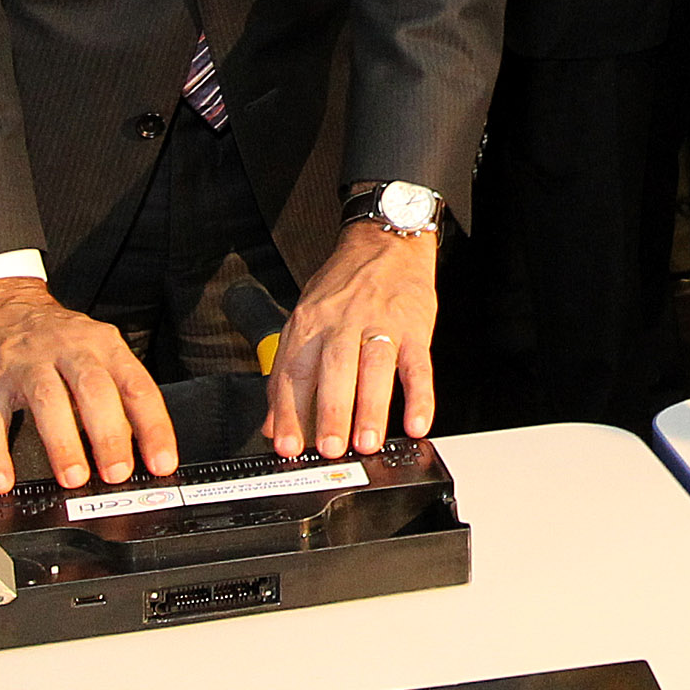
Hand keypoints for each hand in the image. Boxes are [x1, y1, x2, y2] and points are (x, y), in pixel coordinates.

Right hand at [0, 277, 177, 494]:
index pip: (137, 387)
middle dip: (109, 434)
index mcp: (103, 345)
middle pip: (94, 390)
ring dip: (63, 442)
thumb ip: (115, 393)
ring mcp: (26, 363)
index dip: (153, 427)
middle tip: (116, 472)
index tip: (161, 463)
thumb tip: (138, 449)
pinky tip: (1, 479)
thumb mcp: (95, 351)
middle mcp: (67, 349)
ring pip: (48, 400)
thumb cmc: (54, 338)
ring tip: (73, 477)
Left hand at [273, 221, 439, 457]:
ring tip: (367, 442)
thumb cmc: (344, 286)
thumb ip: (287, 372)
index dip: (288, 412)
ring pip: (374, 368)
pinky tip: (417, 422)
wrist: (385, 241)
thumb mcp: (305, 319)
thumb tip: (271, 423)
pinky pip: (418, 365)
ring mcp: (381, 324)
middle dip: (331, 413)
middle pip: (334, 370)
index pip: (293, 372)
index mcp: (309, 324)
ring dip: (371, 408)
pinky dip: (419, 396)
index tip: (287, 446)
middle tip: (330, 449)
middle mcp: (342, 323)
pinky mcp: (415, 327)